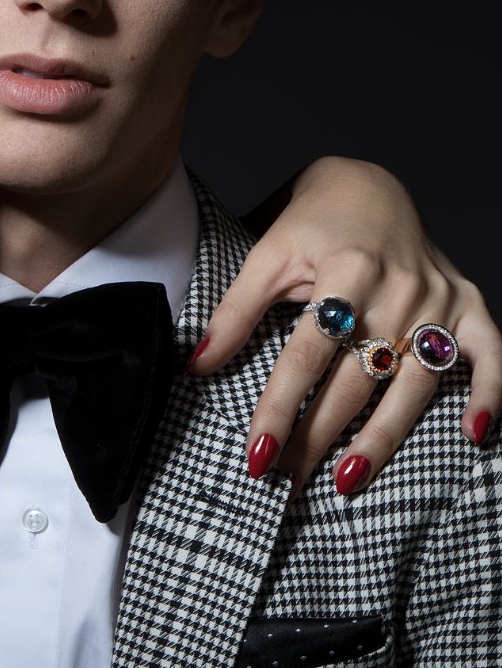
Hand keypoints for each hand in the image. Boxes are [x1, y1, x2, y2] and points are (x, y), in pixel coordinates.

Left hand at [190, 157, 498, 492]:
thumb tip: (194, 367)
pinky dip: (491, 392)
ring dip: (382, 437)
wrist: (371, 185)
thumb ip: (234, 311)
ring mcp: (439, 299)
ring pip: (413, 383)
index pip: (306, 355)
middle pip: (356, 378)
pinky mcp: (469, 305)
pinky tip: (473, 435)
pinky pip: (490, 353)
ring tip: (347, 480)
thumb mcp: (267, 253)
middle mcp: (398, 288)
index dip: (279, 407)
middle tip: (287, 481)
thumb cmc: (313, 222)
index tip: (256, 455)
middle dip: (319, 435)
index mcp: (346, 269)